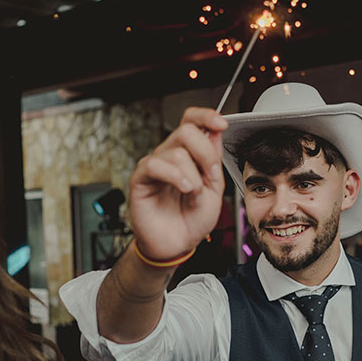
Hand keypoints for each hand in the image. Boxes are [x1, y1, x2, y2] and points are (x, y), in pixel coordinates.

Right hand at [128, 108, 227, 260]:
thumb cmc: (193, 219)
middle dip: (205, 152)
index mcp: (189, 153)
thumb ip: (214, 160)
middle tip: (210, 175)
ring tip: (193, 193)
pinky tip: (184, 189)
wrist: (178, 244)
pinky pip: (155, 165)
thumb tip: (215, 131)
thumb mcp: (214, 189)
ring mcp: (155, 165)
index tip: (221, 124)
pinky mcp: (140, 178)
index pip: (191, 119)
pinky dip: (175, 176)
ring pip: (176, 151)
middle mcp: (170, 154)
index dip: (206, 116)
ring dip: (192, 175)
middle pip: (186, 130)